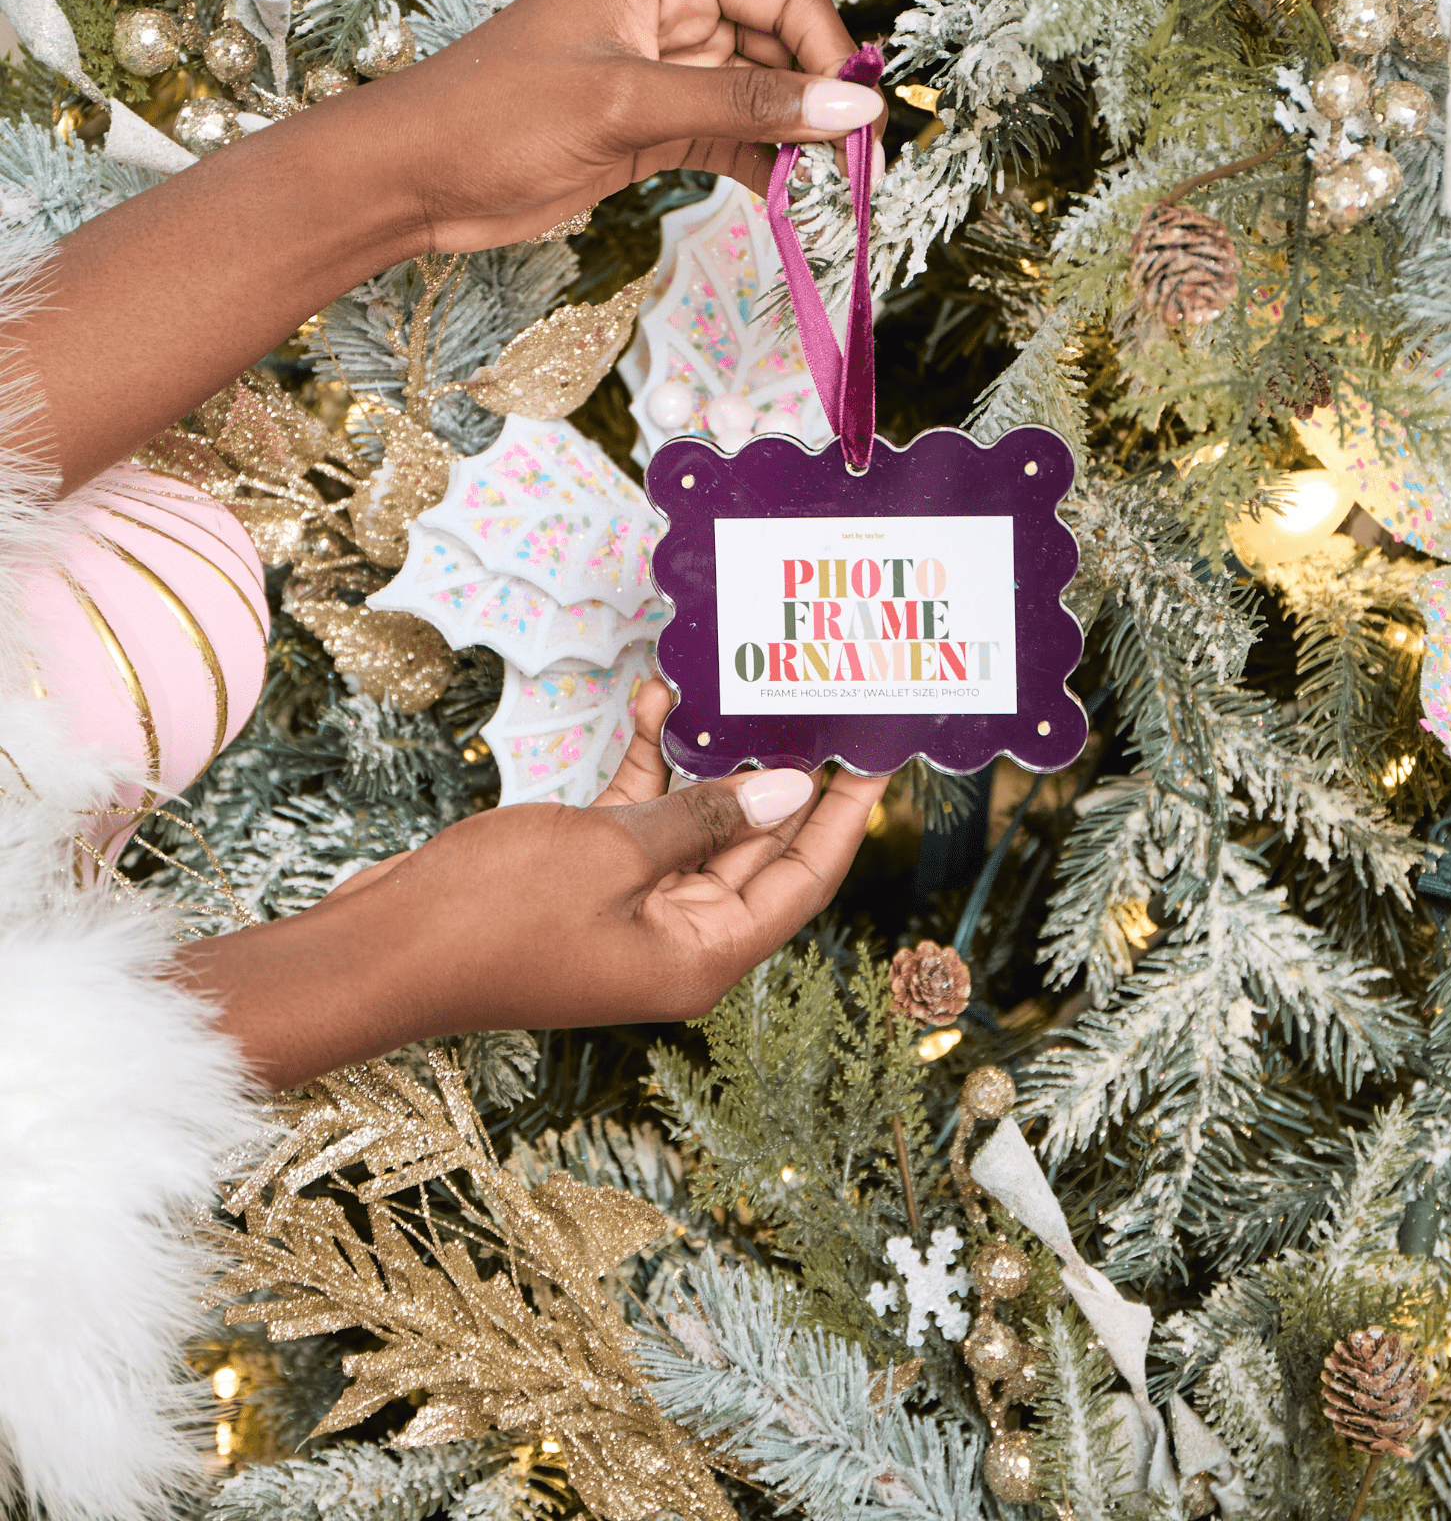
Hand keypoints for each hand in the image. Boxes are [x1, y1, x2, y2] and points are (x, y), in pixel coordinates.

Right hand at [179, 681, 888, 1088]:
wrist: (380, 950)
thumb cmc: (495, 916)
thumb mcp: (611, 853)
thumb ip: (700, 817)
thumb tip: (786, 792)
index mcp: (703, 955)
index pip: (805, 880)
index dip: (847, 815)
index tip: (881, 753)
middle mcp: (678, 939)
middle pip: (757, 850)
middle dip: (783, 775)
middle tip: (817, 700)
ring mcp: (631, 911)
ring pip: (698, 826)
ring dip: (709, 760)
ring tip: (740, 685)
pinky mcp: (587, 881)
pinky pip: (640, 822)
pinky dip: (650, 770)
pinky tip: (656, 706)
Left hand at [335, 0, 887, 252]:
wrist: (414, 177)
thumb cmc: (495, 118)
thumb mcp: (627, 106)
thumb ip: (743, 108)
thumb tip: (851, 107)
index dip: (831, 53)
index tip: (860, 122)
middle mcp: (671, 8)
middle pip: (782, 47)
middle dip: (821, 105)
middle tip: (855, 174)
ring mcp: (664, 69)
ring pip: (762, 99)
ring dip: (797, 144)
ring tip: (828, 197)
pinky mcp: (653, 123)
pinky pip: (731, 137)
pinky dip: (763, 167)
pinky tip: (789, 202)